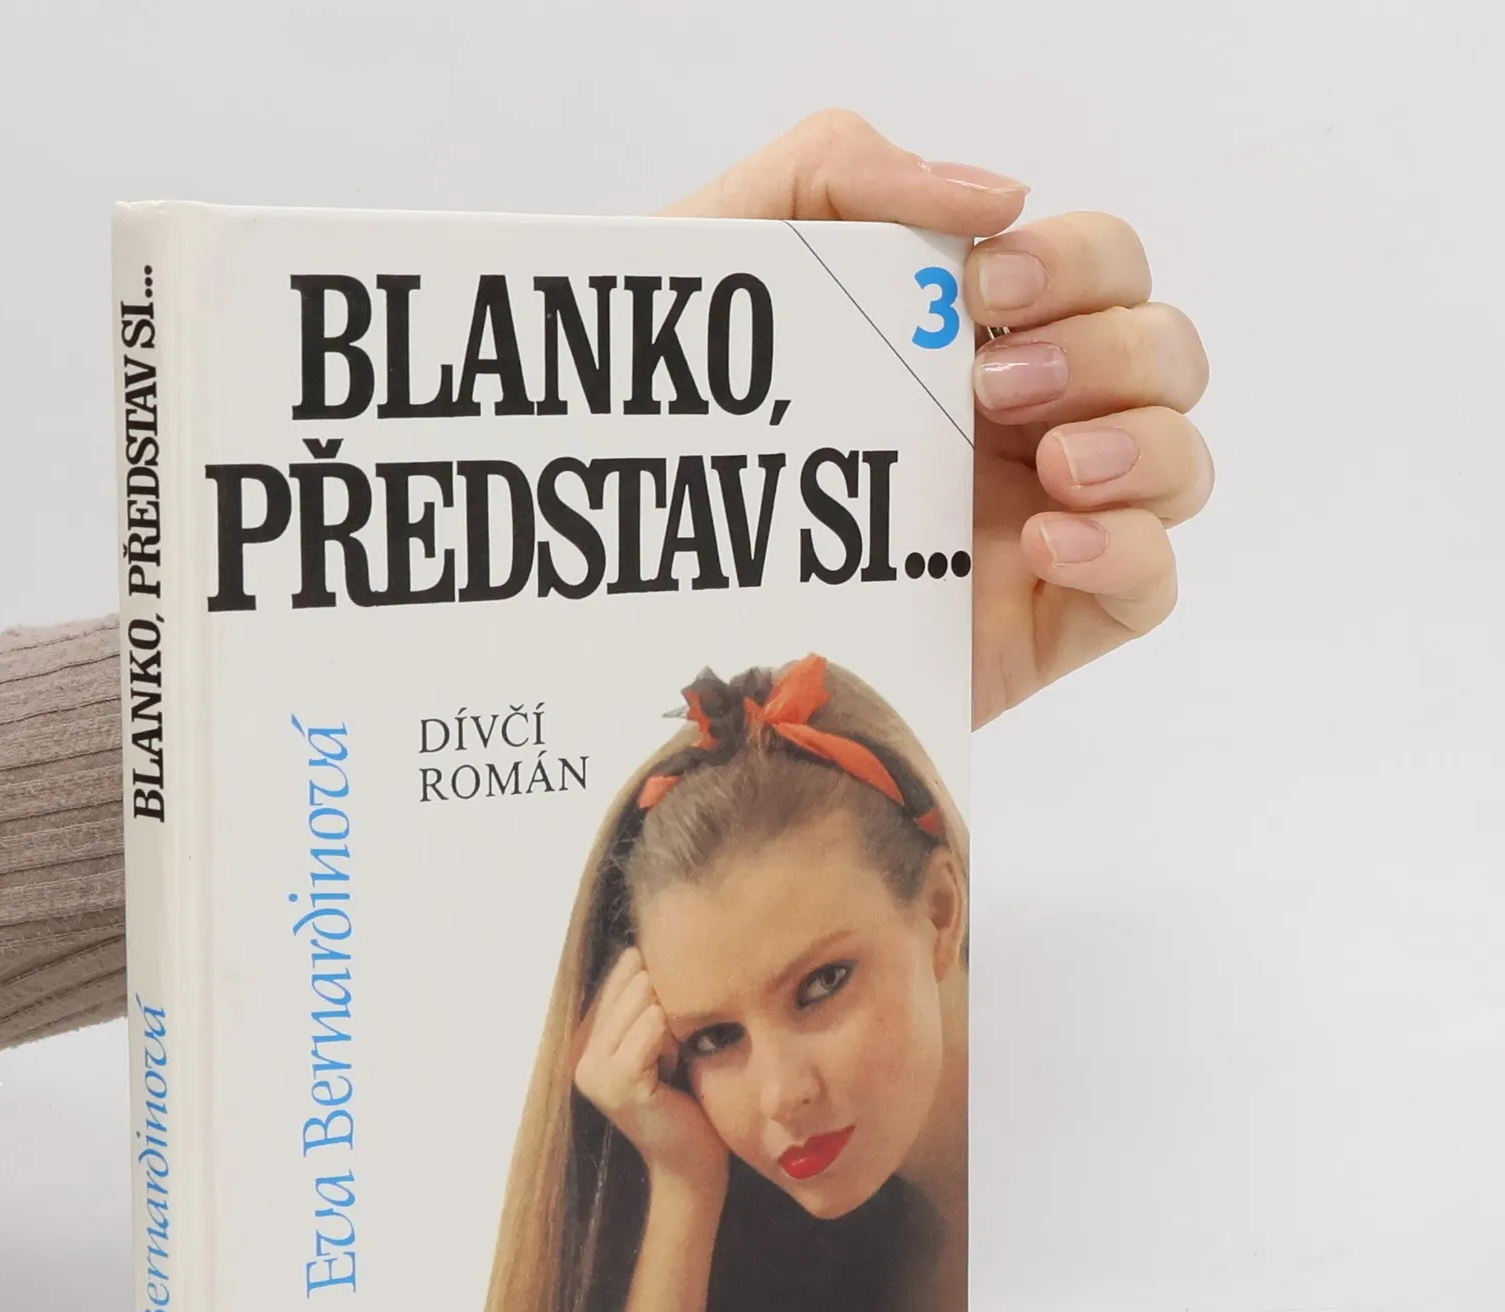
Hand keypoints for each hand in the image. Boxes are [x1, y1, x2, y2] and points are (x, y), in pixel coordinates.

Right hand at [572, 948, 728, 1192]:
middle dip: (666, 1005)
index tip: (666, 1036)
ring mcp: (595, 1069)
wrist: (691, 1162)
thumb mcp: (660, 1042)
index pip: (621, 973)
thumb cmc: (686, 1100)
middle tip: (672, 1053)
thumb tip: (640, 948)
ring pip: (644, 998)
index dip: (658, 992)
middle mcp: (580, 1054)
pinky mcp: (619, 1082)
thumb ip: (643, 1001)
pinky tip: (673, 1071)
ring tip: (672, 1064)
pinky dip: (673, 1040)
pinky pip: (653, 1025)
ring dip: (673, 1025)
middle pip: (633, 980)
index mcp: (586, 1041)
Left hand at [666, 110, 1212, 725]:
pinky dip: (1128, 551)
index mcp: (981, 340)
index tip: (983, 287)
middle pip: (1163, 354)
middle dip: (1107, 348)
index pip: (1103, 269)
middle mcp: (1029, 427)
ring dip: (1142, 442)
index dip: (1078, 262)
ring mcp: (1045, 526)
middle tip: (993, 385)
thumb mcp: (731, 256)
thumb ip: (837, 169)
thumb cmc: (684, 419)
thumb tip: (997, 193)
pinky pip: (1153, 585)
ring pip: (1182, 463)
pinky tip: (1046, 542)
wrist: (645, 578)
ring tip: (1051, 467)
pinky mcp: (1040, 625)